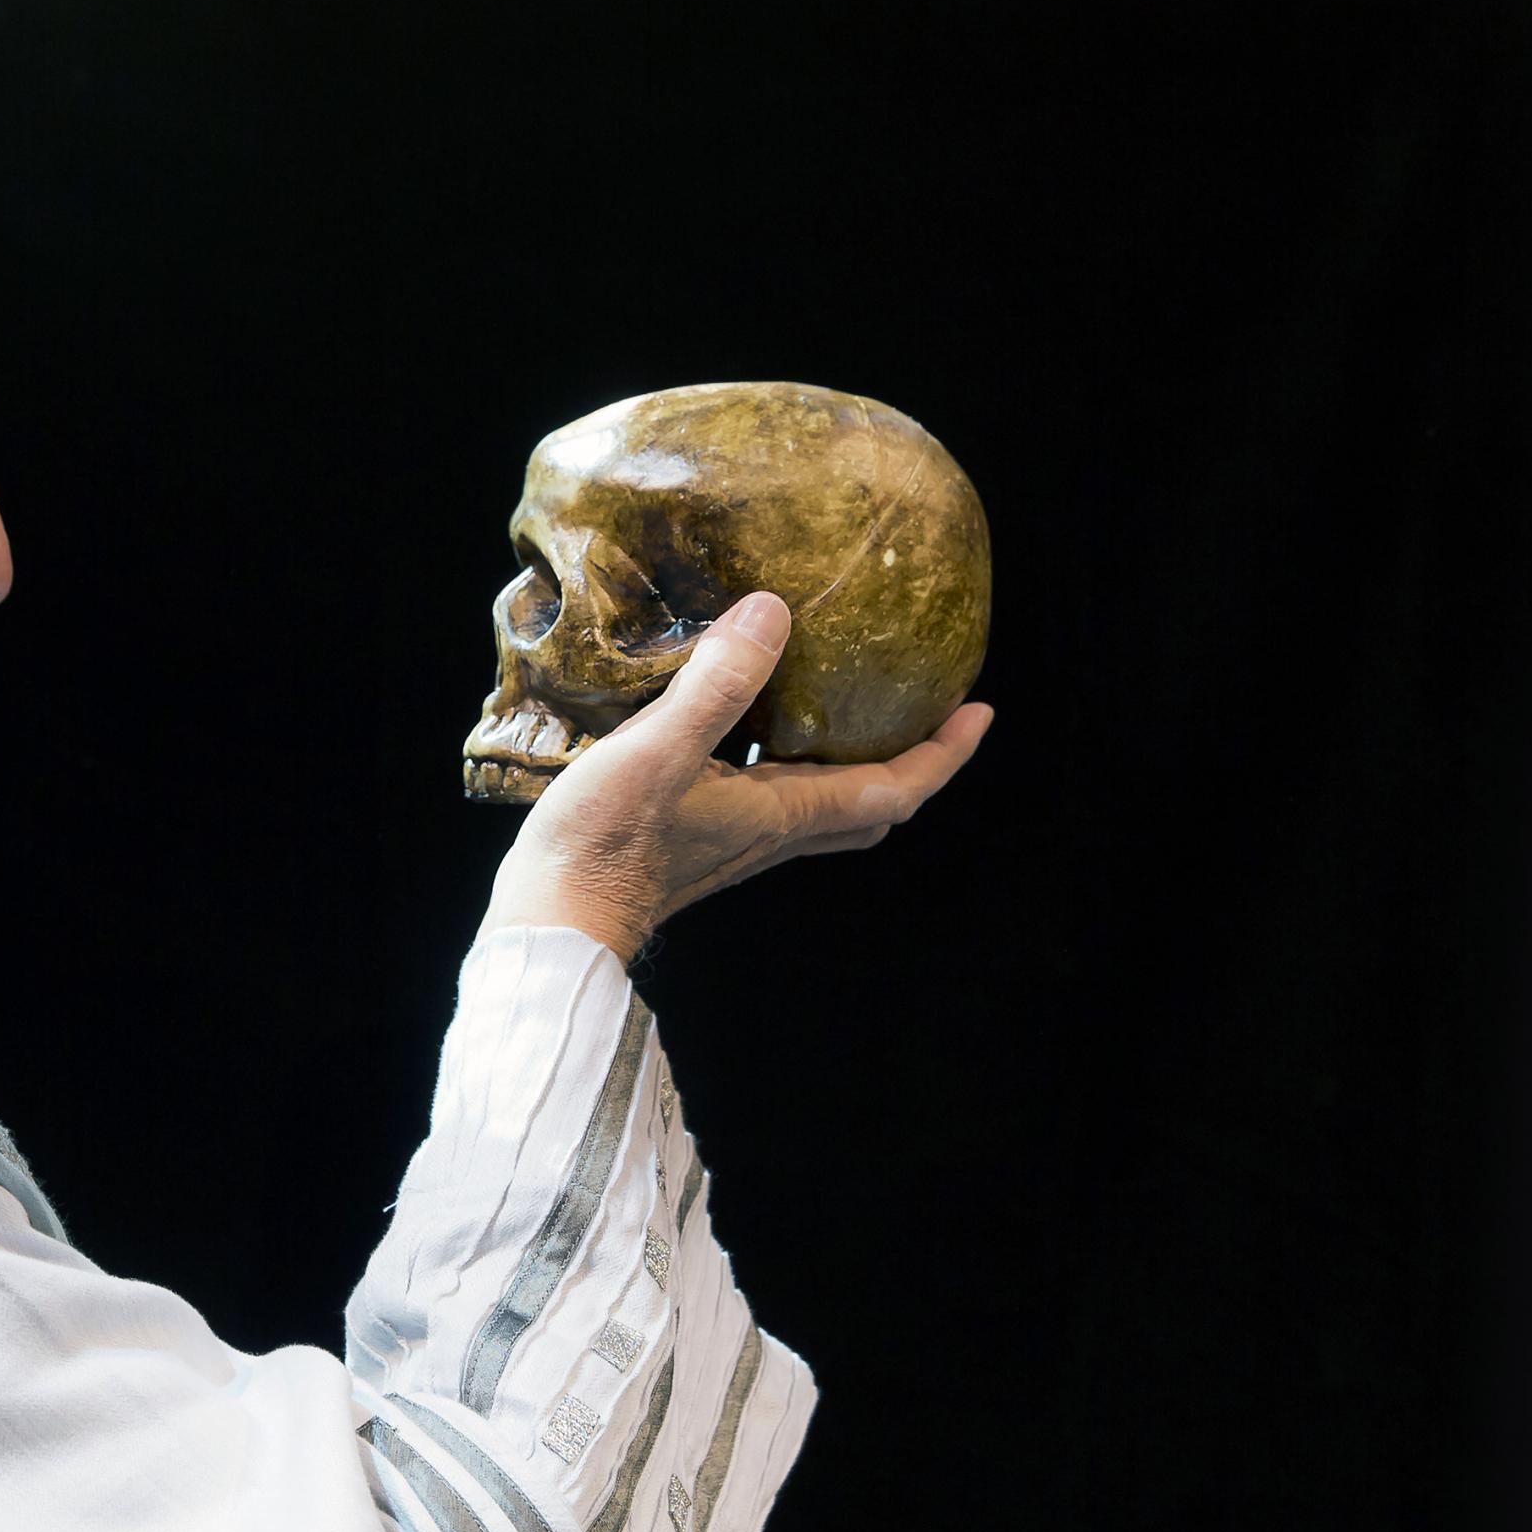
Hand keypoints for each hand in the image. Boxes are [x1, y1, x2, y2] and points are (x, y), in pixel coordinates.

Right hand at [477, 591, 994, 964]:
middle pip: (869, 805)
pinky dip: (785, 757)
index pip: (893, 789)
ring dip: (849, 759)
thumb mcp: (656, 752)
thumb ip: (715, 686)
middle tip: (929, 712)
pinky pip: (768, 794)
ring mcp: (734, 840)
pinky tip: (745, 719)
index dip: (942, 754)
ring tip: (846, 700)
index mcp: (782, 815)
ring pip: (820, 803)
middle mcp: (770, 833)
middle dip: (910, 762)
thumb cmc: (602, 845)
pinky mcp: (696, 837)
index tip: (980, 712)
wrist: (552, 918)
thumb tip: (772, 612)